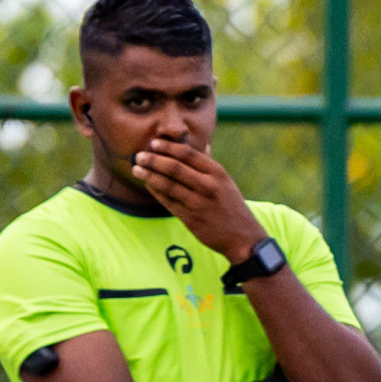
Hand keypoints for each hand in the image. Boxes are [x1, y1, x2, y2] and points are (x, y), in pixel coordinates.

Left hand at [131, 139, 267, 261]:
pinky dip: (156, 192)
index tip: (153, 144)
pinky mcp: (191, 218)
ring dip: (149, 175)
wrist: (243, 238)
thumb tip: (204, 145)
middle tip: (139, 156)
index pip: (188, 154)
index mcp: (218, 173)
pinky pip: (168, 201)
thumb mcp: (227, 182)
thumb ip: (211, 165)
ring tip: (137, 169)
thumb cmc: (233, 207)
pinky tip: (148, 185)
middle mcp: (209, 186)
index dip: (168, 147)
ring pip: (168, 185)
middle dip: (153, 160)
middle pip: (174, 168)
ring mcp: (199, 203)